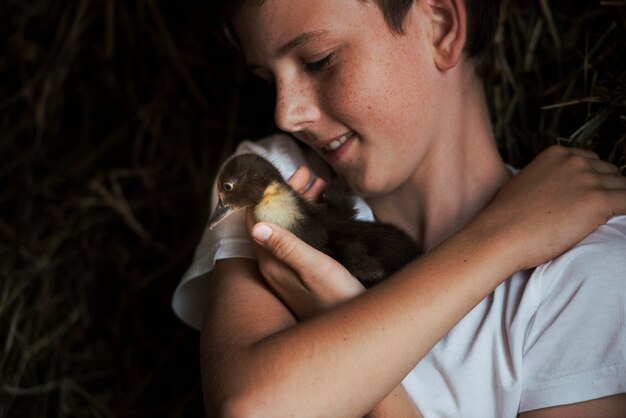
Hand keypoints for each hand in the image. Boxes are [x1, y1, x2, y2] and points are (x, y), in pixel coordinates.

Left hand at [247, 166, 365, 319]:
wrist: (353, 334)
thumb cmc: (339, 301)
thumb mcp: (316, 269)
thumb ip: (286, 247)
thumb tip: (255, 224)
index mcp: (272, 262)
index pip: (257, 220)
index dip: (269, 193)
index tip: (285, 175)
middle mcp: (275, 265)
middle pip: (272, 220)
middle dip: (288, 195)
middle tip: (308, 173)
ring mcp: (288, 270)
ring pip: (287, 227)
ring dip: (300, 205)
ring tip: (319, 184)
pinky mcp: (301, 274)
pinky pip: (298, 238)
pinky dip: (309, 219)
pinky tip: (324, 210)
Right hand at [477, 145, 625, 271]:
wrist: (500, 234)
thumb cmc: (505, 218)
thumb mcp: (524, 183)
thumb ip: (548, 178)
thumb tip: (560, 192)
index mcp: (557, 154)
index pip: (592, 162)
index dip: (592, 181)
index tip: (584, 197)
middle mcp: (574, 161)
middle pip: (610, 173)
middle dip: (605, 191)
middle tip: (588, 214)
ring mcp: (587, 180)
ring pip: (622, 188)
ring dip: (614, 204)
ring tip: (594, 222)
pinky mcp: (598, 201)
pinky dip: (625, 210)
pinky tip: (613, 221)